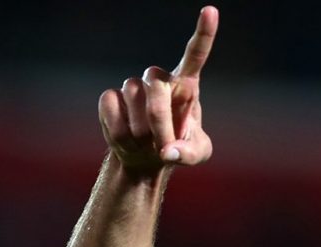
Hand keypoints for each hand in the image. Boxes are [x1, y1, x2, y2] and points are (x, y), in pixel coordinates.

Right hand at [98, 6, 217, 172]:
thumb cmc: (177, 149)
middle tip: (162, 145)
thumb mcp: (195, 155)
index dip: (204, 33)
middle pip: (157, 85)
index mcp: (186, 85)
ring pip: (132, 95)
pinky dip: (117, 129)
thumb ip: (189, 154)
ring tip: (146, 142)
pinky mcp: (111, 97)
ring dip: (139, 128)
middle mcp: (160, 79)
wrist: (146, 157)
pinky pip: (110, 105)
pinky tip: (126, 137)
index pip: (196, 54)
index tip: (210, 11)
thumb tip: (169, 152)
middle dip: (159, 121)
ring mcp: (134, 86)